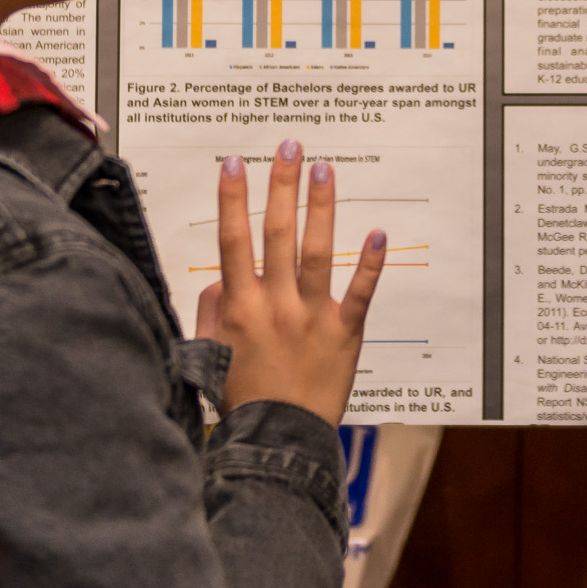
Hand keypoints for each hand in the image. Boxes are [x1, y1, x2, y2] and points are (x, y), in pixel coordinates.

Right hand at [193, 141, 387, 424]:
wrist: (276, 440)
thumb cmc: (240, 397)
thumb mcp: (208, 352)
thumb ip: (211, 310)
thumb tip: (221, 277)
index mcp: (239, 307)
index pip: (232, 241)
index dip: (232, 199)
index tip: (234, 163)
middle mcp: (274, 305)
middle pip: (276, 233)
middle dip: (282, 186)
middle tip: (290, 146)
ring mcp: (311, 317)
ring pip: (316, 252)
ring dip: (320, 207)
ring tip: (324, 168)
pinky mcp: (344, 333)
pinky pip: (359, 294)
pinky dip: (369, 264)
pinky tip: (377, 232)